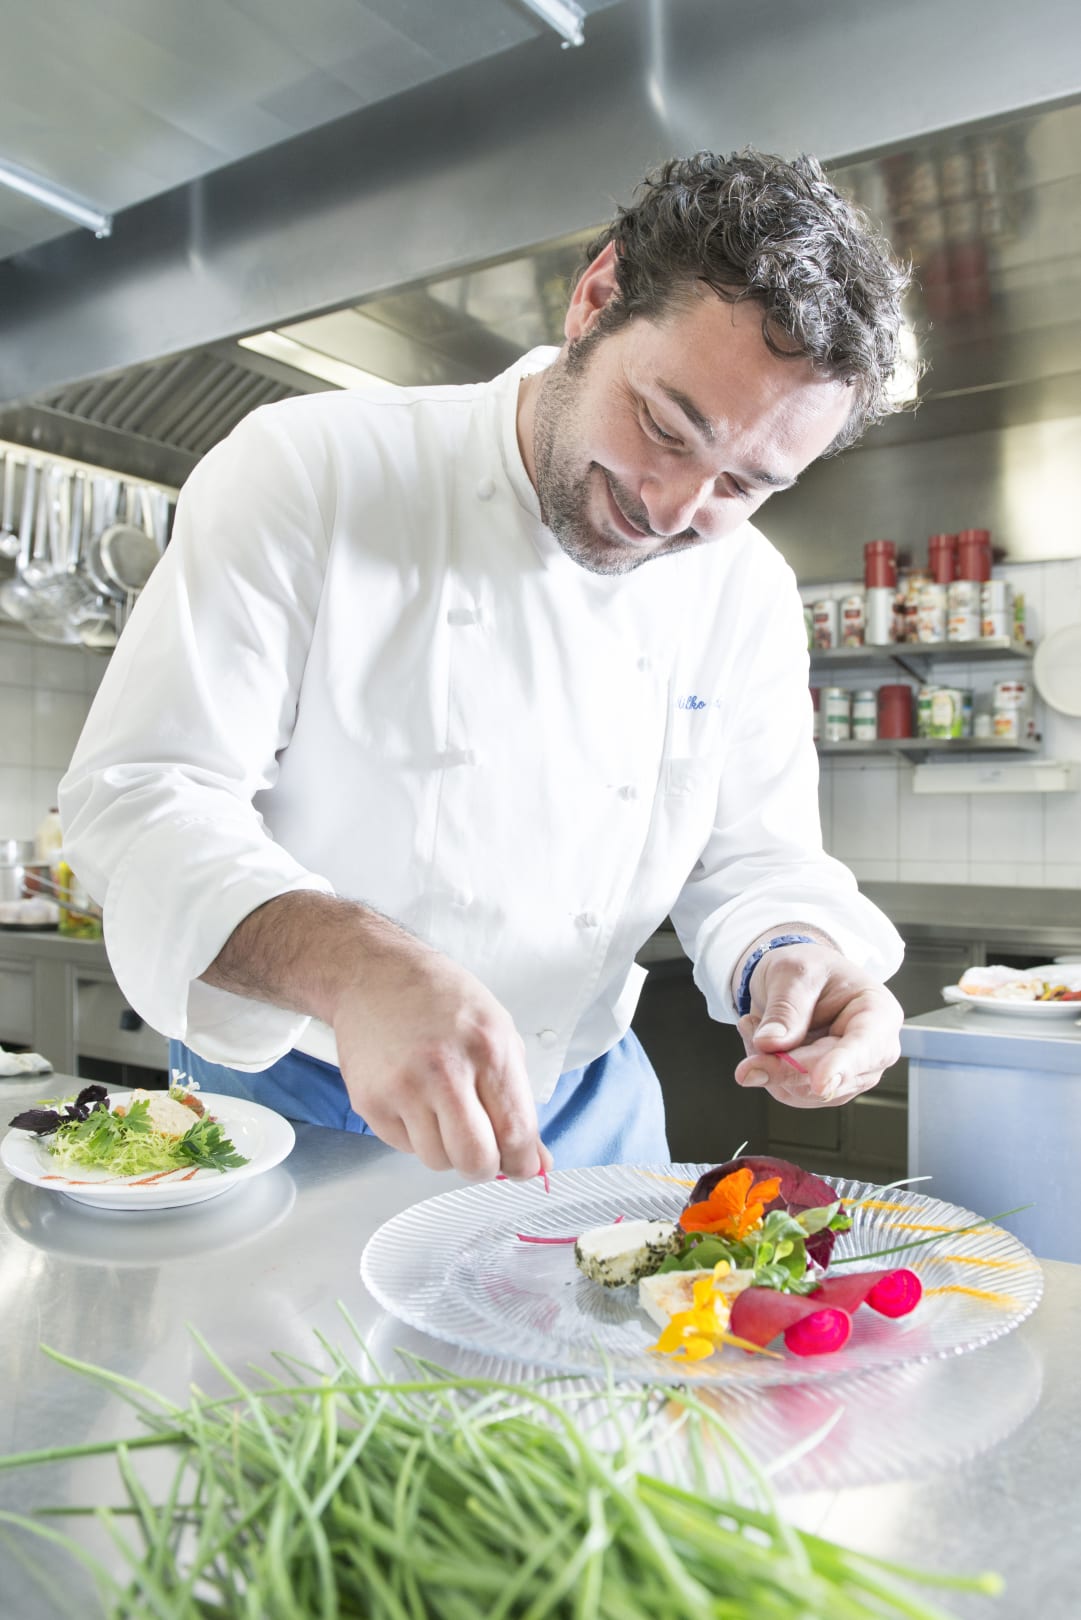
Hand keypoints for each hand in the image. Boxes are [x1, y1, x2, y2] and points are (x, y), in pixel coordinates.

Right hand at [331, 937, 551, 1180]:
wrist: (375, 975)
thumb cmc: (441, 999)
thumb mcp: (498, 1032)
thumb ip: (518, 1099)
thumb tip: (535, 1160)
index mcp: (488, 1049)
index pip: (515, 1132)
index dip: (523, 1162)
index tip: (521, 1165)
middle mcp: (445, 1070)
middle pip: (475, 1160)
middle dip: (484, 1166)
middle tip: (482, 1149)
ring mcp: (403, 1088)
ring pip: (437, 1161)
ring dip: (446, 1148)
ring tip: (441, 1110)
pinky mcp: (369, 1101)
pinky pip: (403, 1147)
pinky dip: (415, 1135)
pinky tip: (414, 1100)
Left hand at [733, 942, 901, 1107]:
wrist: (799, 980)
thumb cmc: (809, 969)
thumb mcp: (793, 972)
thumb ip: (785, 1008)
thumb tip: (770, 1044)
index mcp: (878, 1013)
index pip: (865, 1046)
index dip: (842, 1067)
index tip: (820, 1084)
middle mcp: (871, 1052)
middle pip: (827, 1076)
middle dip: (783, 1065)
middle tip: (752, 1042)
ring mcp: (850, 1074)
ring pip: (803, 1090)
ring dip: (769, 1063)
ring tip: (756, 1025)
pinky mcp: (824, 1088)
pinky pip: (788, 1092)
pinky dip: (766, 1069)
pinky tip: (762, 1042)